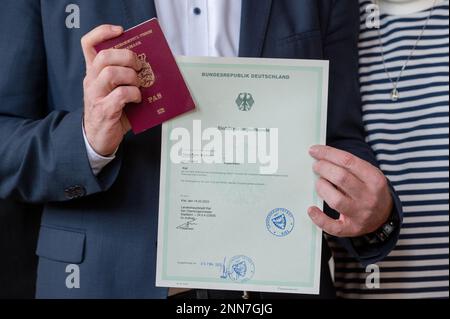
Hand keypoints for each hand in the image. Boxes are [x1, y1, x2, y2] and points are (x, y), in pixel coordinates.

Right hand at [81, 24, 142, 155]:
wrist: (99, 138)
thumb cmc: (112, 111)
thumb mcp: (113, 90)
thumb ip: (124, 77)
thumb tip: (149, 66)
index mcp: (94, 72)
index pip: (89, 44)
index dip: (103, 32)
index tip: (120, 31)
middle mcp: (91, 81)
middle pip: (105, 56)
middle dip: (127, 56)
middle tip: (139, 65)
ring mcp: (96, 95)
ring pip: (112, 73)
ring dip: (132, 76)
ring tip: (139, 84)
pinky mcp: (104, 110)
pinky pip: (121, 94)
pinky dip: (134, 94)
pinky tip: (138, 99)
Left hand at [307, 145, 392, 237]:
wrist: (383, 216)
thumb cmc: (368, 189)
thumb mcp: (367, 174)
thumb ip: (348, 165)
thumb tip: (320, 156)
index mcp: (374, 179)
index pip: (348, 161)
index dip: (327, 154)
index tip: (314, 150)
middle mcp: (369, 197)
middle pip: (340, 178)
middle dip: (323, 168)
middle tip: (316, 166)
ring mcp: (360, 214)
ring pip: (336, 200)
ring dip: (321, 187)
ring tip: (319, 183)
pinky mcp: (351, 228)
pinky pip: (332, 226)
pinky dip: (319, 218)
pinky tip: (311, 209)